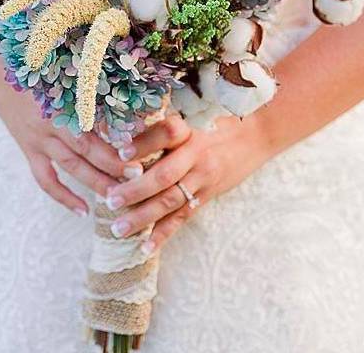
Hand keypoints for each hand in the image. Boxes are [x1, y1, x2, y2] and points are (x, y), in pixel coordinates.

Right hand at [0, 82, 142, 214]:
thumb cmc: (40, 72)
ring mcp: (38, 139)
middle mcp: (51, 121)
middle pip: (85, 148)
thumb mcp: (67, 77)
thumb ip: (94, 94)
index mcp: (64, 100)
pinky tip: (83, 211)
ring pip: (70, 166)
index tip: (141, 150)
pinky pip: (45, 179)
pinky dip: (63, 197)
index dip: (117, 137)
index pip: (96, 123)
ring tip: (118, 196)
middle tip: (137, 177)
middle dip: (112, 165)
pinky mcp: (29, 150)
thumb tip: (130, 112)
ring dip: (95, 182)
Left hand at [105, 115, 274, 253]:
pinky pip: (183, 217)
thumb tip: (117, 133)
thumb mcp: (189, 116)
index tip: (120, 153)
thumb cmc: (212, 123)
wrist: (253, 138)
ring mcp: (203, 178)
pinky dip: (163, 234)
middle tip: (110, 199)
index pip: (166, 133)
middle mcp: (196, 155)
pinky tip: (146, 247)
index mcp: (188, 131)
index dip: (143, 143)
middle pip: (165, 174)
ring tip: (118, 228)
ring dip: (143, 217)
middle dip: (135, 190)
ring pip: (171, 201)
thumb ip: (159, 126)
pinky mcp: (207, 196)